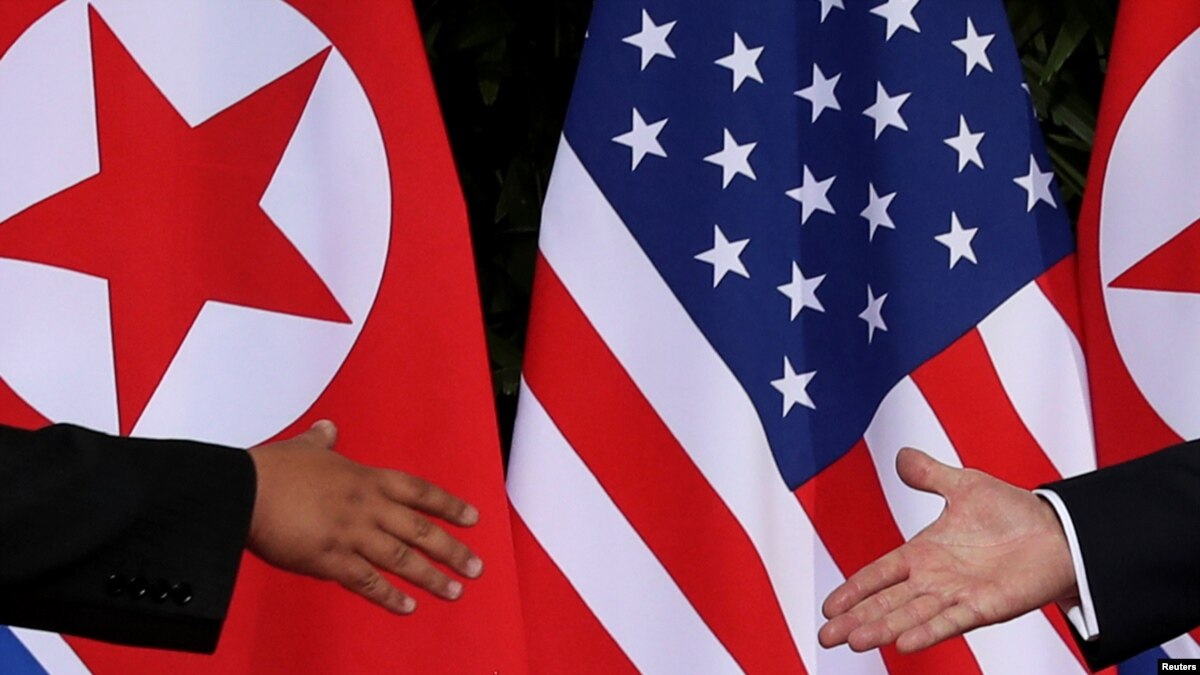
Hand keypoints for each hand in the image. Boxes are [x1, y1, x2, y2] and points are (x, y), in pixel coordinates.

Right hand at [245, 420, 482, 614]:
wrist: (242, 491)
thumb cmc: (270, 469)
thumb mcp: (304, 447)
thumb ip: (322, 440)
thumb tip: (328, 428)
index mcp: (364, 478)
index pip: (418, 491)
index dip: (448, 505)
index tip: (472, 519)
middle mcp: (366, 506)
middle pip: (420, 529)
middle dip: (451, 550)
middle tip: (476, 567)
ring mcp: (351, 534)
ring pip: (402, 559)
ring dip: (431, 577)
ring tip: (455, 590)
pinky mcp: (331, 560)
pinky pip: (368, 582)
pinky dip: (390, 596)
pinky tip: (408, 606)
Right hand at [818, 448, 1076, 652]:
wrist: (1059, 531)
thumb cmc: (1013, 511)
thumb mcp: (965, 485)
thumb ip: (930, 474)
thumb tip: (901, 454)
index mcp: (924, 553)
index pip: (879, 574)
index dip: (854, 589)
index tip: (828, 606)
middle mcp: (935, 579)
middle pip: (887, 602)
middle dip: (856, 619)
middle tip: (826, 637)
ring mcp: (958, 595)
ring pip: (911, 615)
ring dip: (882, 628)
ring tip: (854, 642)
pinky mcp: (985, 607)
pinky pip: (951, 621)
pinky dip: (928, 632)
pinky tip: (904, 645)